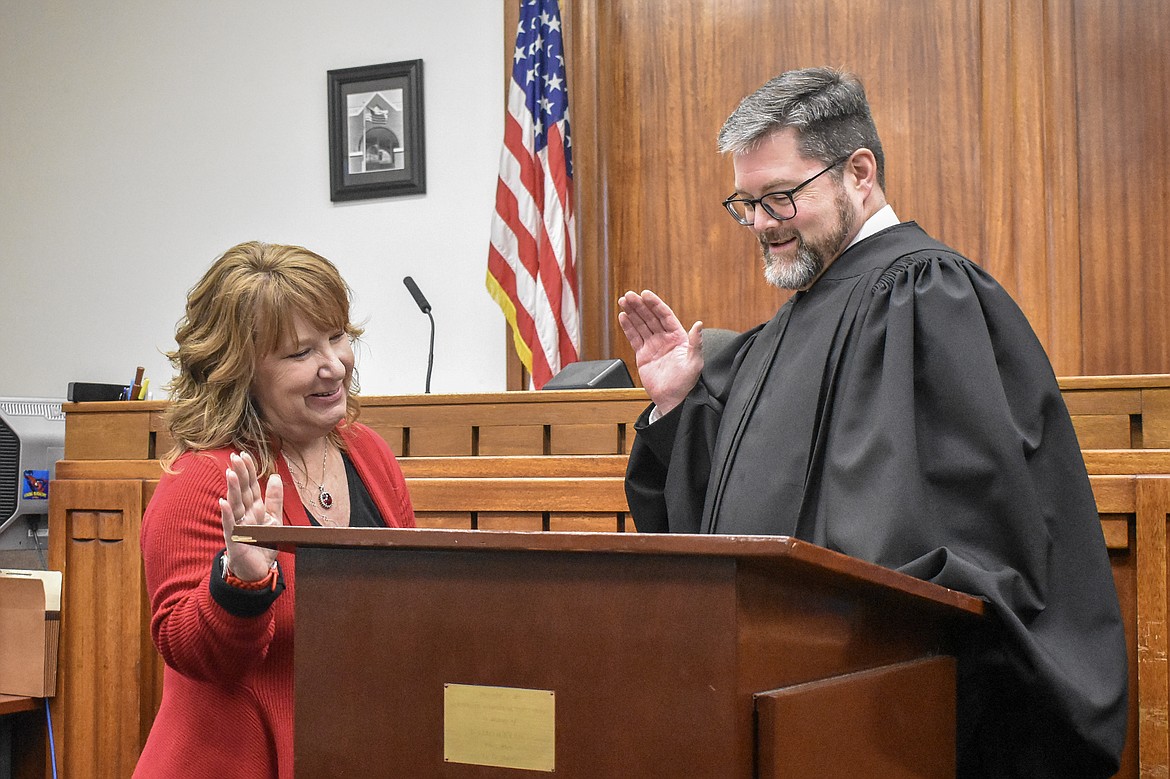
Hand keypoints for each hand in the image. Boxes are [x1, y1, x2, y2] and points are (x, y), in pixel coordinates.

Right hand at [219, 452, 281, 580]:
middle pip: (242, 491)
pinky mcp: (234, 539)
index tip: (244, 454)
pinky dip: (227, 514)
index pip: (251, 485)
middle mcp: (244, 514)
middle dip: (239, 474)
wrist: (257, 570)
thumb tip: (274, 476)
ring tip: (230, 473)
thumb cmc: (262, 544)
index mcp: (254, 508)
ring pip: (235, 504)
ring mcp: (237, 526)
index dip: (249, 471)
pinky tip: (223, 502)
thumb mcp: (274, 519)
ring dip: (233, 489)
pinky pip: (230, 525)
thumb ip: (274, 498)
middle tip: (235, 457)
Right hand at [617, 290, 703, 415]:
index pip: (665, 315)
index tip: (646, 294)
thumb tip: (699, 324)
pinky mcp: (643, 355)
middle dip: (640, 305)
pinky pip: (634, 338)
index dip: (655, 304)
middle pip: (650, 317)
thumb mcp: (695, 362)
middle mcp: (665, 339)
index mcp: (678, 337)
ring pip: (641, 325)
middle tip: (630, 295)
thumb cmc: (687, 382)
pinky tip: (623, 317)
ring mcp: (653, 346)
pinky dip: (628, 327)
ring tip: (623, 301)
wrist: (673, 400)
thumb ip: (696, 342)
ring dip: (632, 313)